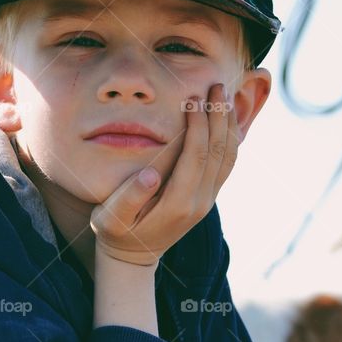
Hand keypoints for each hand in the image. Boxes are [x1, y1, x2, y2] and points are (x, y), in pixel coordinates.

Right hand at [89, 82, 238, 265]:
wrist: (134, 256)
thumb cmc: (116, 232)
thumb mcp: (110, 219)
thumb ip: (129, 198)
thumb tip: (149, 175)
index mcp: (178, 203)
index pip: (196, 156)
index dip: (198, 125)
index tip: (193, 98)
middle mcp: (200, 202)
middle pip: (218, 152)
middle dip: (219, 116)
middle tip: (216, 85)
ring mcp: (208, 200)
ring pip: (228, 157)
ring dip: (229, 124)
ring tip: (225, 95)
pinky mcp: (209, 196)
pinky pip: (226, 164)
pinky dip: (230, 138)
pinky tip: (226, 118)